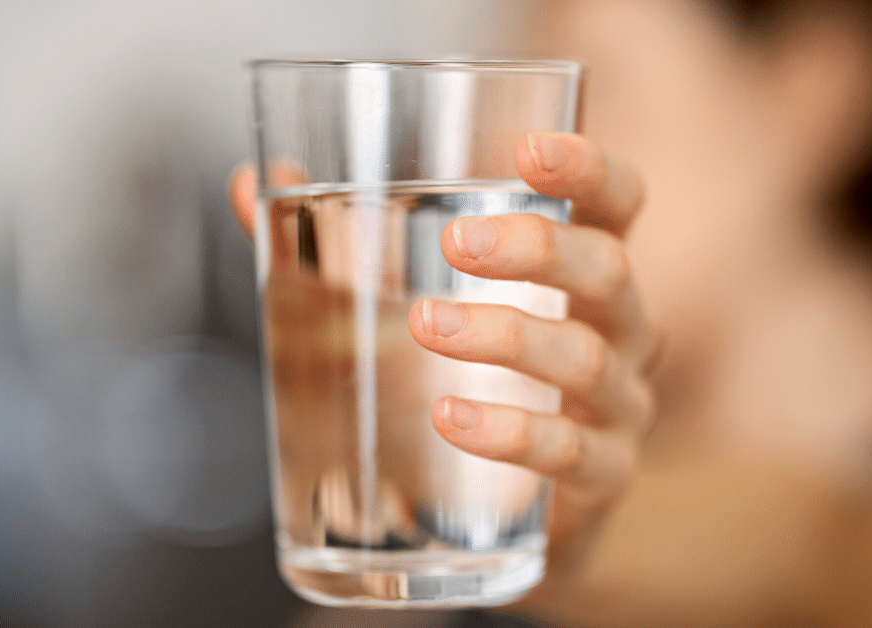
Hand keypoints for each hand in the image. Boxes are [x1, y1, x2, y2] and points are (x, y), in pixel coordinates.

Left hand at [229, 132, 656, 592]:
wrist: (501, 515)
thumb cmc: (463, 382)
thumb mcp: (403, 306)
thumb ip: (333, 246)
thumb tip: (253, 183)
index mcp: (579, 272)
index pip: (616, 202)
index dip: (588, 169)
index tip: (527, 150)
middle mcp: (617, 330)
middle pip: (607, 270)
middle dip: (536, 249)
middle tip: (456, 244)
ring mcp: (618, 405)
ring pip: (584, 358)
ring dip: (505, 336)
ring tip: (428, 326)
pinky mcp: (602, 477)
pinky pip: (570, 451)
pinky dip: (510, 431)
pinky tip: (452, 417)